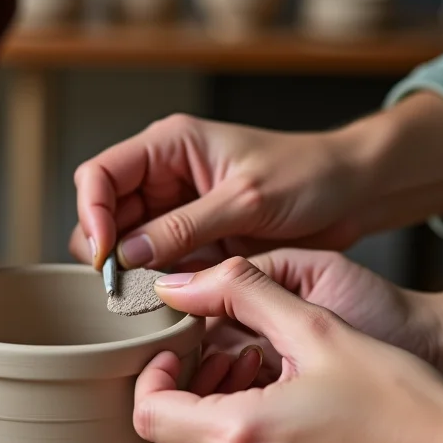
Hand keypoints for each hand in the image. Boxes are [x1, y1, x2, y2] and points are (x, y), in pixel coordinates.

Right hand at [71, 113, 362, 271]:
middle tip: (123, 285)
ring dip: (129, 269)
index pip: (99, 174)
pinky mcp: (190, 238)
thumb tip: (127, 255)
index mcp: (169, 145)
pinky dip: (153, 282)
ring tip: (148, 294)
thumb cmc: (308, 174)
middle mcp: (163, 175)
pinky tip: (168, 297)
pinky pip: (155, 262)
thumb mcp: (245, 200)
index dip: (92, 214)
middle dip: (107, 249)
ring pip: (124, 242)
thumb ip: (183, 227)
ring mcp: (175, 209)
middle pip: (104, 211)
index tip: (105, 256)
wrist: (350, 192)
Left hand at [133, 259, 442, 442]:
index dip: (152, 379)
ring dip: (205, 441)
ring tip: (247, 396)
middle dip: (173, 414)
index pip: (148, 416)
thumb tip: (181, 284)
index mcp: (242, 436)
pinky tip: (279, 429)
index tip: (175, 358)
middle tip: (206, 379)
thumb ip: (239, 291)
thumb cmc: (400, 402)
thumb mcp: (315, 327)